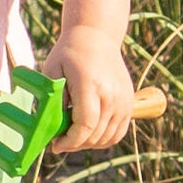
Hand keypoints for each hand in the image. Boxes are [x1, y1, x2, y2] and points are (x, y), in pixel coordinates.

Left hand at [40, 25, 134, 150]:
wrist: (96, 36)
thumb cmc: (69, 53)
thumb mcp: (53, 71)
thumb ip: (53, 100)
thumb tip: (52, 128)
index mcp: (91, 85)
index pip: (86, 125)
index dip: (70, 141)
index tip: (55, 145)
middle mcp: (112, 95)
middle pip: (95, 135)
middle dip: (75, 144)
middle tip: (59, 142)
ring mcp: (123, 101)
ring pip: (107, 138)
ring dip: (88, 143)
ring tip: (72, 136)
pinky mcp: (129, 103)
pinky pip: (118, 133)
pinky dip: (103, 139)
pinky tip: (88, 134)